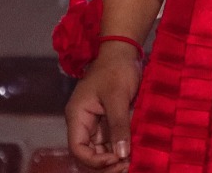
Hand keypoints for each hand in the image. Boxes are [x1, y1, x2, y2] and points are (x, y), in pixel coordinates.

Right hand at [65, 43, 141, 171]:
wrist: (124, 50)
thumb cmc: (116, 69)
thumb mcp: (117, 97)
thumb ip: (118, 126)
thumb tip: (122, 154)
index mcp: (78, 116)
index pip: (78, 149)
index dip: (94, 160)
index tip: (116, 159)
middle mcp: (84, 122)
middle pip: (89, 153)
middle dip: (106, 163)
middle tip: (127, 165)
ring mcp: (96, 122)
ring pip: (101, 149)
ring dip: (114, 158)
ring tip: (132, 161)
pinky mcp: (108, 119)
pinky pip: (111, 140)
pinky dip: (120, 148)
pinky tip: (133, 151)